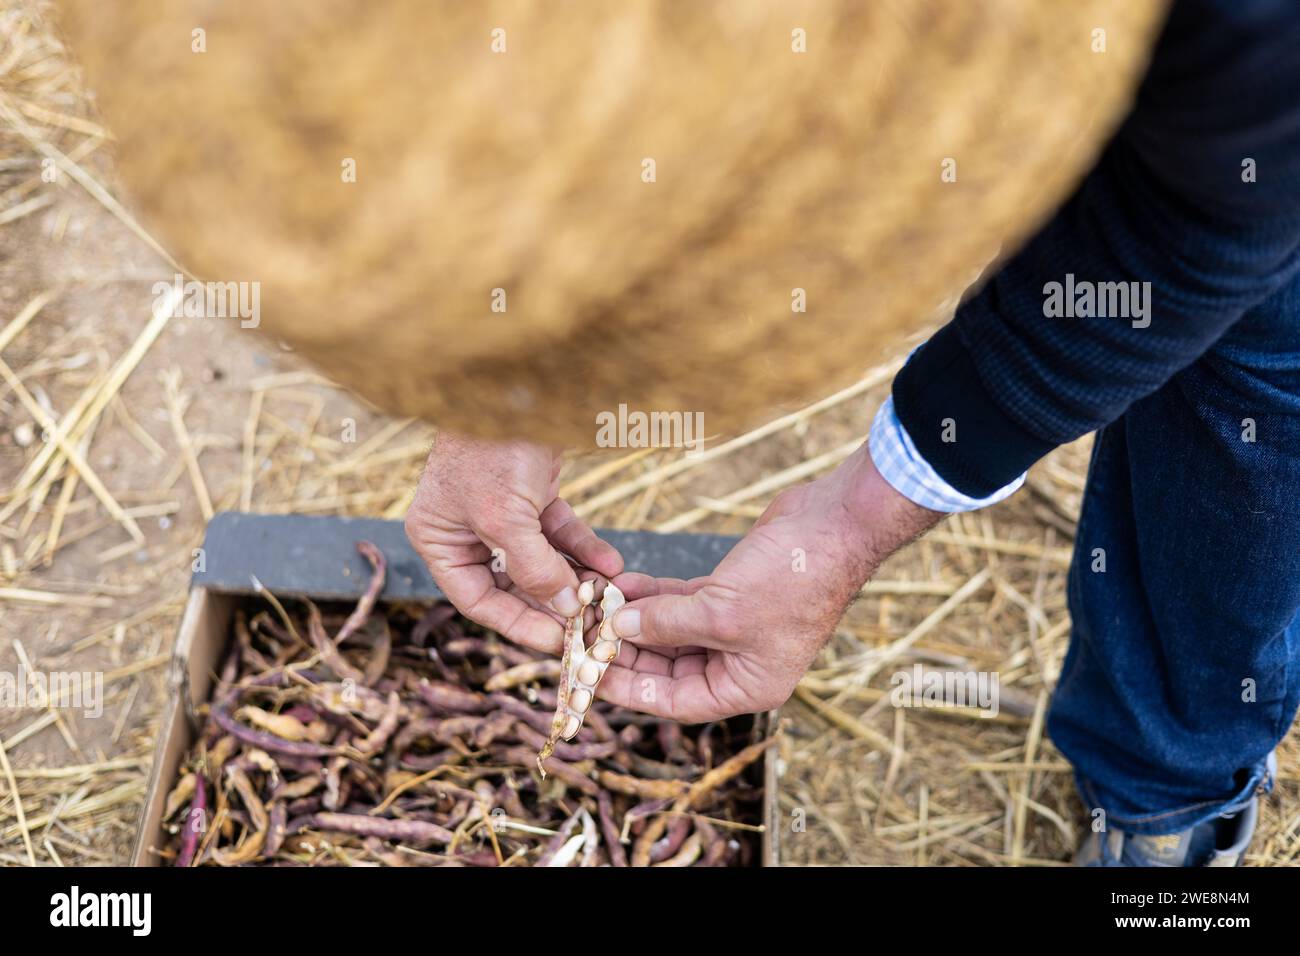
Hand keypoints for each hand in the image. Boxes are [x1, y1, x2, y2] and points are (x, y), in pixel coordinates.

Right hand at [405, 432, 622, 652]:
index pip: (478, 600)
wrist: (519, 380)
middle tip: (590, 624)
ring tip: (607, 594)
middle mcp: (465, 527)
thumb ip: (533, 570)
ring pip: (541, 559)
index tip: (558, 644)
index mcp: (439, 537)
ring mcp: (499, 510)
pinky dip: (584, 547)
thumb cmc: (492, 446)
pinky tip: (612, 564)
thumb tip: (564, 609)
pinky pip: (559, 532)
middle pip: (511, 584)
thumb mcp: (508, 518)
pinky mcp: (531, 492)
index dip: (517, 625)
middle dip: (552, 602)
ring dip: (574, 577)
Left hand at [598, 444, 938, 721]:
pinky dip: (653, 594)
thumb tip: (617, 631)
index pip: (674, 701)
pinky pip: (680, 602)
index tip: (588, 675)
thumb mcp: (721, 612)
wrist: (833, 525)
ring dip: (634, 618)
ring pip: (671, 631)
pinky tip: (621, 583)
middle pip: (668, 667)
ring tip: (595, 605)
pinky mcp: (731, 591)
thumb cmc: (792, 579)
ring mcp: (735, 625)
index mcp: (748, 685)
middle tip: (583, 637)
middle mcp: (741, 661)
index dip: (629, 690)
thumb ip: (665, 624)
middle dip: (626, 649)